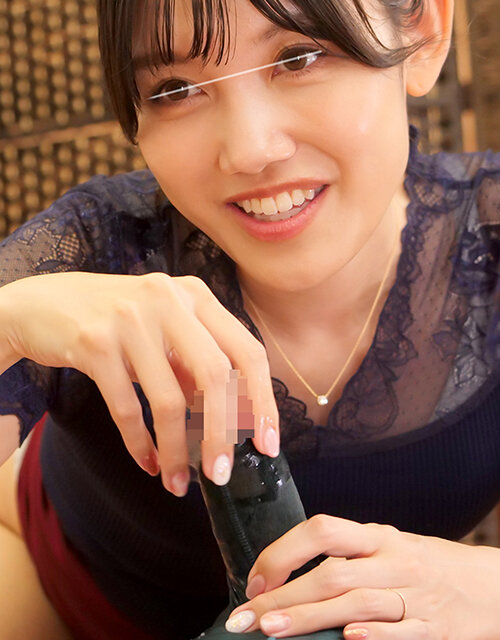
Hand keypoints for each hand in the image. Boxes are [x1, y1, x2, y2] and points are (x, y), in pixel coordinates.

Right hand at [0, 272, 278, 493]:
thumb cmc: (114, 319)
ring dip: (177, 450)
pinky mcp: (95, 342)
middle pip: (216, 375)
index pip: (248, 350)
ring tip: (177, 482)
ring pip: (169, 400)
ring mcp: (131, 319)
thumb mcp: (164, 328)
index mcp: (196, 294)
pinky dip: (139, 444)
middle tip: (220, 474)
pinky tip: (147, 462)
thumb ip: (196, 361)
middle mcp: (169, 299)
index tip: (267, 444)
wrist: (44, 304)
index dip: (263, 401)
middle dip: (223, 434)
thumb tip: (232, 419)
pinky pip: (127, 408)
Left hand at [225, 514, 499, 637]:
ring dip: (310, 619)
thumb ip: (350, 558)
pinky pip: (399, 634)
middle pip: (333, 574)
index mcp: (379, 537)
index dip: (285, 552)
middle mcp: (394, 562)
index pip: (324, 530)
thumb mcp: (389, 549)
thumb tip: (289, 577)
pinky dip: (372, 637)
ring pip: (356, 604)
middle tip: (248, 617)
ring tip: (272, 631)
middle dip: (285, 596)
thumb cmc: (427, 565)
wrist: (490, 586)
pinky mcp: (433, 630)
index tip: (257, 579)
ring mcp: (414, 596)